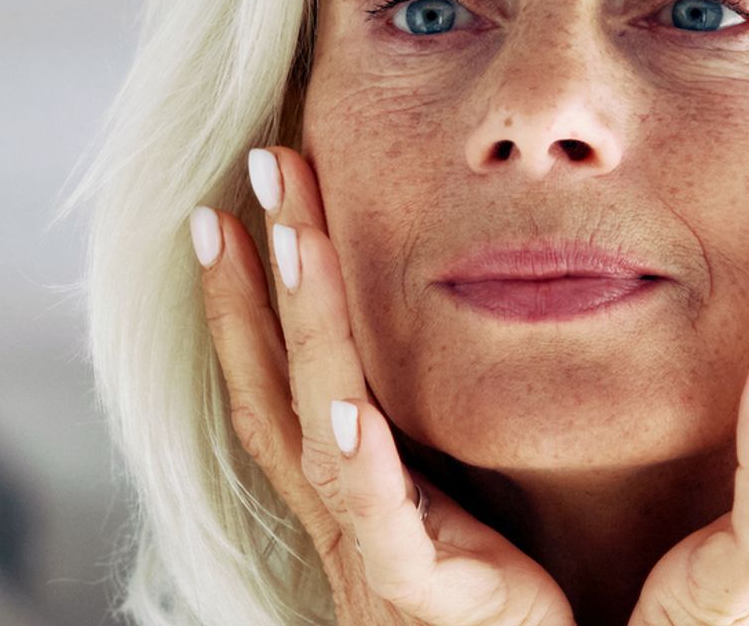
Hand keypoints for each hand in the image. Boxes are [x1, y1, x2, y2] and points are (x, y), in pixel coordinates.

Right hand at [192, 144, 575, 625]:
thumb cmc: (511, 607)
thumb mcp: (464, 497)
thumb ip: (438, 431)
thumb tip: (441, 333)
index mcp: (358, 486)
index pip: (287, 371)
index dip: (252, 289)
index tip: (237, 200)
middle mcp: (346, 516)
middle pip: (282, 375)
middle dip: (258, 271)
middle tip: (254, 167)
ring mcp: (376, 554)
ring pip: (317, 424)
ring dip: (298, 323)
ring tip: (280, 232)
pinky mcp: (426, 596)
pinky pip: (379, 521)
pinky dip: (357, 463)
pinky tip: (342, 405)